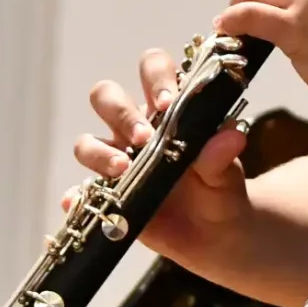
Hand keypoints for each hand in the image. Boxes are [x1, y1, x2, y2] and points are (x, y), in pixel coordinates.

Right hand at [66, 47, 252, 267]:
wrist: (215, 236)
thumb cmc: (220, 192)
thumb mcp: (227, 177)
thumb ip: (223, 157)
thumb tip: (231, 136)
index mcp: (168, 110)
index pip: (153, 70)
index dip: (155, 78)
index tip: (168, 103)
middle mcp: (136, 129)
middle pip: (106, 96)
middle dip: (120, 112)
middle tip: (143, 138)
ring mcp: (117, 160)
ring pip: (86, 141)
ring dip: (98, 152)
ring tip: (122, 170)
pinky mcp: (106, 195)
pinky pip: (80, 191)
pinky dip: (76, 196)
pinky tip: (80, 201)